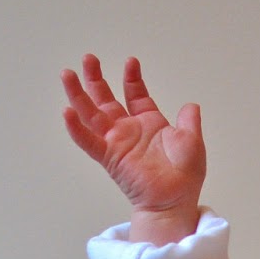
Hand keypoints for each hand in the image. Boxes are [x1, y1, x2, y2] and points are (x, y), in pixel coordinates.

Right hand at [62, 55, 205, 243]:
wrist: (175, 200)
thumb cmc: (185, 176)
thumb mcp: (192, 141)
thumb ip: (189, 121)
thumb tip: (191, 106)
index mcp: (149, 123)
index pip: (135, 95)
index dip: (132, 78)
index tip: (130, 62)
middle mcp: (129, 131)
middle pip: (106, 99)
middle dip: (96, 79)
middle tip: (88, 58)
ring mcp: (116, 143)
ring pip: (91, 114)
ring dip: (78, 95)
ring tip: (67, 75)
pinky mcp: (109, 158)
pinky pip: (89, 141)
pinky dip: (76, 128)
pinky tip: (67, 112)